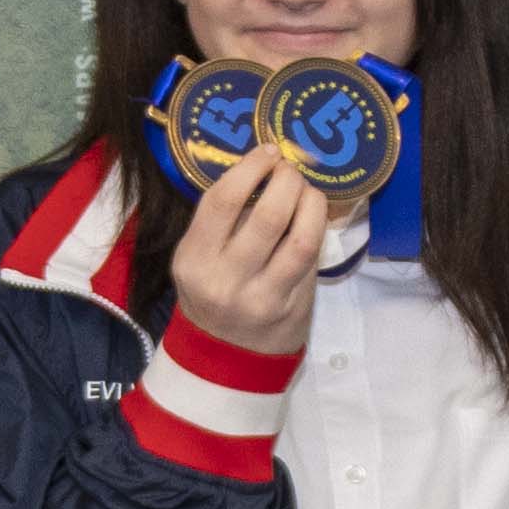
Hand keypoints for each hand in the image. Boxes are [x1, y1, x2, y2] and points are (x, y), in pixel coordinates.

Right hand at [163, 151, 330, 358]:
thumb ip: (224, 219)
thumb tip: (264, 166)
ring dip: (310, 202)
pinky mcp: (290, 308)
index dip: (250, 168)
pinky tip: (313, 216)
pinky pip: (310, 258)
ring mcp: (260, 298)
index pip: (222, 201)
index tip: (267, 152)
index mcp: (193, 259)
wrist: (226, 357)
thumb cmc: (214, 291)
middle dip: (286, 180)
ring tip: (307, 189)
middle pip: (267, 215)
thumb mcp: (200, 257)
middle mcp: (223, 281)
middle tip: (290, 169)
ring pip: (298, 238)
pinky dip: (316, 227)